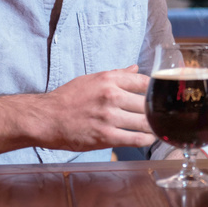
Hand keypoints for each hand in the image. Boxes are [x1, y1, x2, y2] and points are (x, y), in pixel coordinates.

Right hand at [37, 65, 155, 151]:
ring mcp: (108, 117)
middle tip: (162, 115)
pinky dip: (147, 139)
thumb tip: (136, 67)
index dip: (155, 91)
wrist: (45, 118)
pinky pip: (135, 139)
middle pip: (147, 103)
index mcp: (109, 80)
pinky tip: (149, 138)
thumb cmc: (68, 98)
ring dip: (154, 126)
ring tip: (158, 128)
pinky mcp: (105, 136)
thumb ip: (118, 75)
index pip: (144, 82)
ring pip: (145, 122)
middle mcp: (111, 96)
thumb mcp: (92, 79)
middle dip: (156, 110)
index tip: (159, 97)